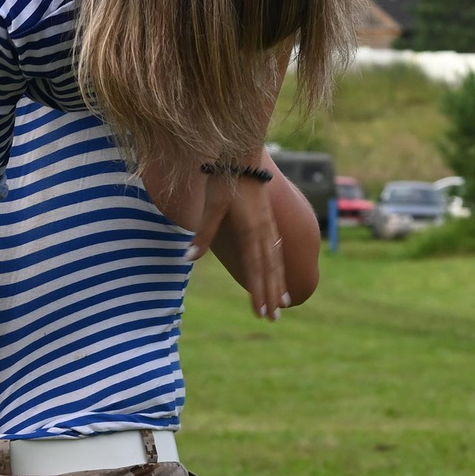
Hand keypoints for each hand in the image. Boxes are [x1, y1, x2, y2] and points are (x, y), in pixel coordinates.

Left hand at [215, 169, 289, 321]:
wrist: (242, 156)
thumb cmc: (224, 180)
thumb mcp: (210, 206)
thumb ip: (202, 234)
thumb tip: (188, 258)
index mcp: (250, 231)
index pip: (254, 268)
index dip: (258, 291)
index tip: (260, 312)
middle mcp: (263, 232)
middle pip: (269, 270)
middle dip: (271, 295)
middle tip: (274, 319)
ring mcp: (269, 227)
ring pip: (276, 261)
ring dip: (279, 283)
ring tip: (285, 304)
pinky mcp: (268, 221)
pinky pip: (276, 250)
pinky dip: (280, 266)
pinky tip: (281, 274)